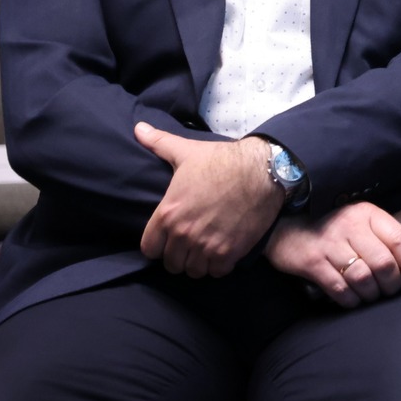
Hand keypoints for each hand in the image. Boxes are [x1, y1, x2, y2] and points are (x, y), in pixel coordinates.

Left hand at [135, 123, 283, 277]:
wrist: (262, 170)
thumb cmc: (222, 160)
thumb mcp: (186, 152)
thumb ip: (158, 143)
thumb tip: (137, 128)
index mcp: (168, 214)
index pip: (149, 249)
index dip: (158, 244)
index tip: (169, 238)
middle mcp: (184, 234)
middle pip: (171, 264)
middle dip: (179, 255)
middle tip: (191, 244)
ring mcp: (207, 245)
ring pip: (193, 271)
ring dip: (199, 262)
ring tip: (206, 249)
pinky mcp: (230, 252)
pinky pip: (217, 272)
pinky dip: (220, 265)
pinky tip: (224, 251)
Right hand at [266, 202, 400, 307]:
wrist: (288, 231)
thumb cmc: (333, 231)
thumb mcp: (360, 223)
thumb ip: (382, 239)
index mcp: (368, 214)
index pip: (400, 240)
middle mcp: (351, 227)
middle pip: (383, 263)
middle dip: (392, 284)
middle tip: (391, 291)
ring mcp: (331, 244)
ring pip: (363, 278)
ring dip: (372, 294)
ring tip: (372, 295)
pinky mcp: (313, 263)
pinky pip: (340, 289)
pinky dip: (351, 300)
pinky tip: (354, 300)